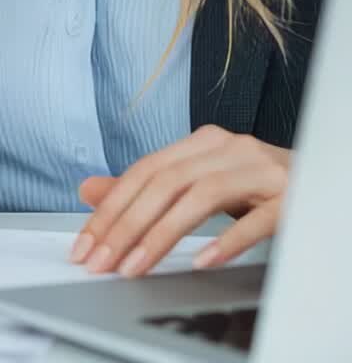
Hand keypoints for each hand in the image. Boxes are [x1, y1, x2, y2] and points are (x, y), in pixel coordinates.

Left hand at [69, 125, 288, 276]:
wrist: (322, 179)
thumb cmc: (258, 187)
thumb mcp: (200, 181)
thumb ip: (148, 187)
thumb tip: (88, 189)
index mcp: (204, 142)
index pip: (146, 170)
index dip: (111, 207)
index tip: (86, 245)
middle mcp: (230, 147)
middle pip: (166, 181)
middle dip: (127, 224)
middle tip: (101, 262)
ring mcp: (261, 169)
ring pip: (201, 195)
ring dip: (162, 234)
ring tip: (135, 267)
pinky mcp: (289, 196)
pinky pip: (255, 219)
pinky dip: (227, 240)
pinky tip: (202, 261)